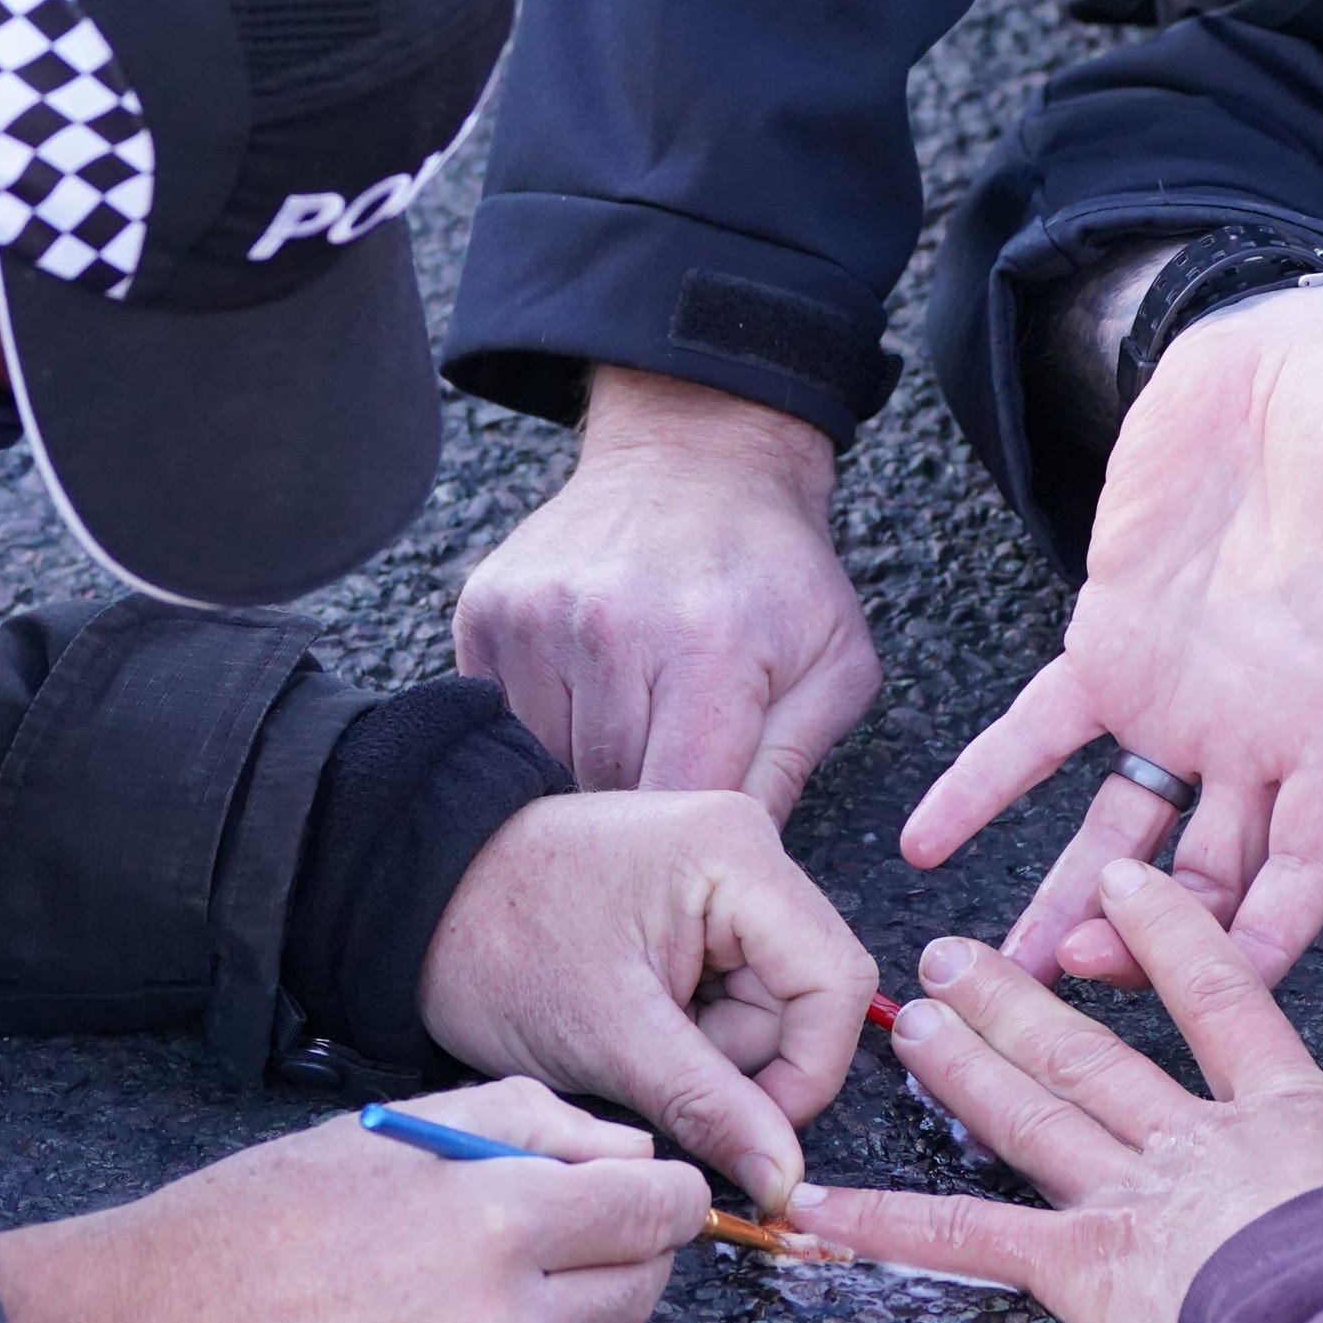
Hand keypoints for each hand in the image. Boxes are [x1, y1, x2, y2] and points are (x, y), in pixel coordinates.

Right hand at [0, 1078, 708, 1322]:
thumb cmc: (253, 1220)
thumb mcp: (387, 1131)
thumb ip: (527, 1122)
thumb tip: (626, 1153)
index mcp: (491, 1222)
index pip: (658, 1212)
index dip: (666, 1192)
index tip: (649, 1189)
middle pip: (646, 1290)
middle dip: (626, 1252)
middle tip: (569, 1229)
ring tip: (515, 1291)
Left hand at [420, 789, 878, 1214]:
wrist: (415, 903)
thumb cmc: (497, 945)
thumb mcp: (610, 1038)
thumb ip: (711, 1109)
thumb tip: (784, 1179)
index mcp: (737, 854)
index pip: (834, 983)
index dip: (806, 1073)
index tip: (750, 1133)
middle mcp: (748, 850)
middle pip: (806, 997)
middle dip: (741, 1060)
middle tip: (656, 1069)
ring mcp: (724, 878)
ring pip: (771, 1007)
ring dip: (710, 1052)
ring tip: (627, 1037)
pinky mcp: (698, 908)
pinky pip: (732, 995)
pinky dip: (690, 1032)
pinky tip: (630, 1020)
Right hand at [456, 366, 881, 824]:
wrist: (696, 458)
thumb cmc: (774, 573)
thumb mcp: (835, 666)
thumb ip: (790, 770)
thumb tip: (748, 863)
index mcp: (705, 647)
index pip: (678, 799)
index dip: (691, 837)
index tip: (704, 840)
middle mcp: (608, 626)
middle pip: (605, 793)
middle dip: (640, 808)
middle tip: (669, 786)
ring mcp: (536, 615)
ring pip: (544, 766)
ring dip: (584, 773)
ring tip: (629, 734)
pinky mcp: (487, 610)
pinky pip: (502, 723)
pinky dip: (541, 733)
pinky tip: (584, 701)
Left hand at [790, 861, 1322, 1322]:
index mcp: (1279, 1110)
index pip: (1219, 999)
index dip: (1172, 936)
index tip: (1128, 880)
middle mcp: (1189, 1139)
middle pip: (1091, 1054)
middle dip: (1021, 1001)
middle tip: (956, 953)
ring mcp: (1129, 1197)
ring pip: (1029, 1118)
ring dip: (963, 1070)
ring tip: (904, 1022)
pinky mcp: (1082, 1265)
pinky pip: (970, 1240)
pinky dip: (888, 1222)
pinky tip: (815, 1201)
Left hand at [903, 287, 1322, 987]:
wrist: (1295, 349)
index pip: (1309, 866)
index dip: (1270, 938)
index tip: (1214, 991)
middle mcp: (1255, 733)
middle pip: (1204, 882)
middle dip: (1146, 945)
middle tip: (1070, 978)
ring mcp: (1176, 696)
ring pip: (1116, 835)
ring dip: (1061, 906)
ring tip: (996, 971)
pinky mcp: (1105, 641)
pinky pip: (1034, 735)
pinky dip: (980, 788)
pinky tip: (923, 841)